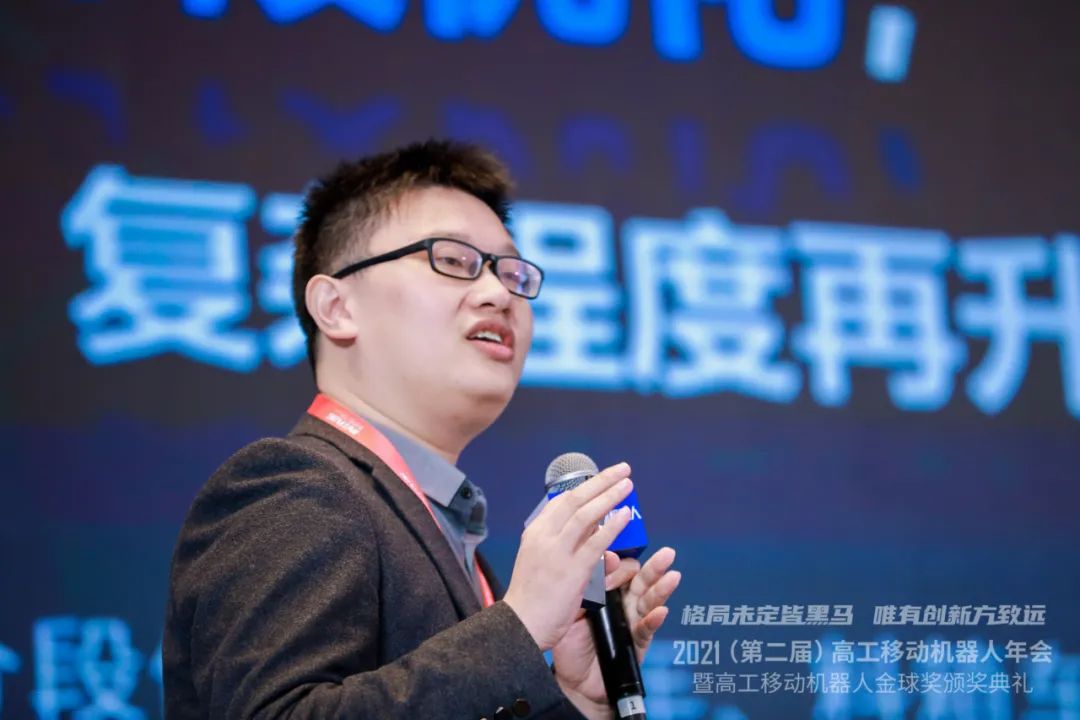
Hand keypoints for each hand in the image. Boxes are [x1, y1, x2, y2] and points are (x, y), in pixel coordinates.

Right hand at [503, 463, 635, 651]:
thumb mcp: (538, 562)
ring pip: (586, 514)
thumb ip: (560, 545)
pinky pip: (596, 542)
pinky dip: (611, 526)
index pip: (561, 502)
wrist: (519, 626)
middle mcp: (544, 537)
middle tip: (622, 469)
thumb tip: (589, 530)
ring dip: (609, 496)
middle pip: (575, 499)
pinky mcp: (572, 570)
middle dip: (601, 481)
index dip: (584, 488)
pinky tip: (624, 515)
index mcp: (535, 534)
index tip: (601, 479)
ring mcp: (558, 552)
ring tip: (627, 484)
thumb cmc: (530, 599)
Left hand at [552, 547, 680, 717]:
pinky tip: (661, 612)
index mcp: (606, 592)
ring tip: (672, 577)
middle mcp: (622, 603)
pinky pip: (647, 629)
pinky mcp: (638, 643)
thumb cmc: (571, 644)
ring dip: (662, 589)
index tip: (611, 558)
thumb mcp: (573, 610)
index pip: (618, 570)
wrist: (574, 681)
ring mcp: (632, 622)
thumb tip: (598, 563)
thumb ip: (585, 588)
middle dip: (654, 567)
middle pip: (641, 581)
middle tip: (667, 554)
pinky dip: (653, 620)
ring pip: (649, 602)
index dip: (617, 563)